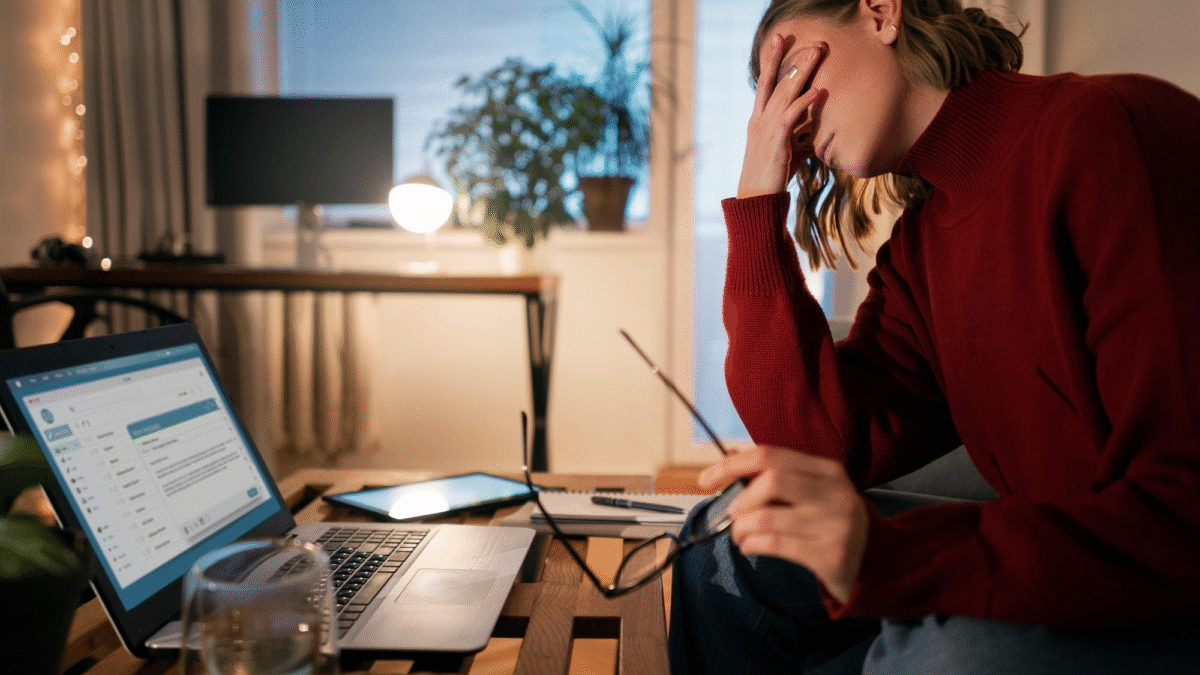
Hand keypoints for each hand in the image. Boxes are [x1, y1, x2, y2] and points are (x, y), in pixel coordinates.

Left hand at [698, 445, 867, 603]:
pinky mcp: (832, 554)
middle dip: (741, 499)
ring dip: (742, 528)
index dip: (732, 464)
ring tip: (740, 536)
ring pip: (768, 517)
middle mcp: (836, 492)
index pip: (771, 455)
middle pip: (772, 480)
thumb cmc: (830, 523)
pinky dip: (752, 545)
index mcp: (828, 470)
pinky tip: (750, 547)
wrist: (874, 564)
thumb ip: (777, 475)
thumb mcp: (812, 492)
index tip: (706, 479)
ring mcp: (837, 524)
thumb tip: (731, 456)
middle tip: (733, 514)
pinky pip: (776, 545)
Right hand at [736, 35, 826, 198]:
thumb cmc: (773, 176)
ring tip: (817, 53)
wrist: (757, 198)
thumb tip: (818, 129)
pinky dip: (805, 102)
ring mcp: (766, 129)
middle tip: (806, 41)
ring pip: (783, 93)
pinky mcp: (776, 142)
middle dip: (790, 58)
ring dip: (802, 71)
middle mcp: (760, 120)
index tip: (779, 40)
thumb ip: (800, 135)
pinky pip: (791, 116)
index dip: (772, 61)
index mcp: (759, 119)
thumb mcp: (788, 150)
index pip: (765, 84)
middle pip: (775, 81)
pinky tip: (818, 91)